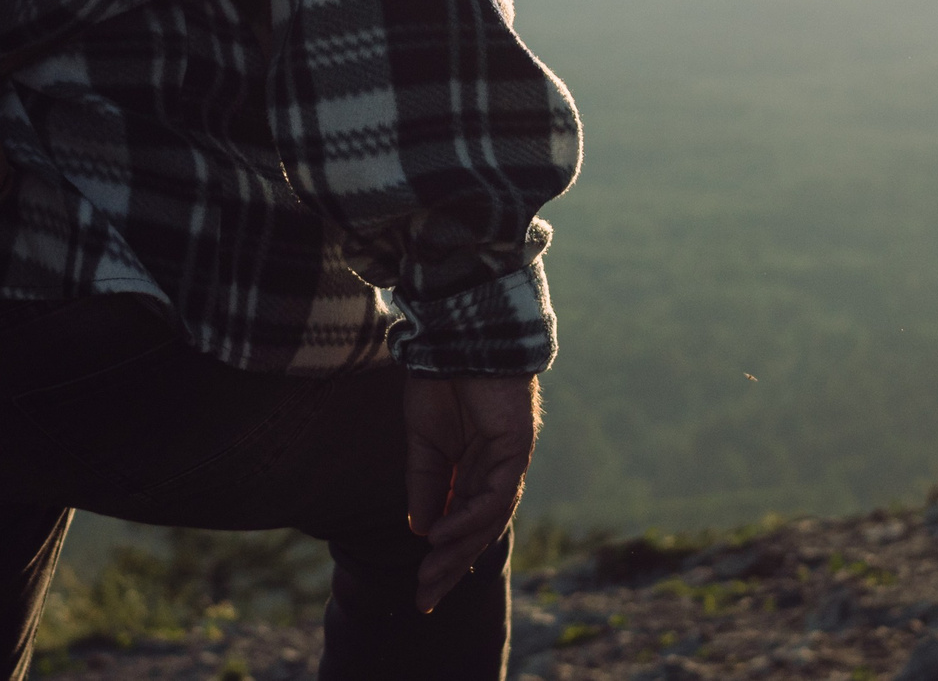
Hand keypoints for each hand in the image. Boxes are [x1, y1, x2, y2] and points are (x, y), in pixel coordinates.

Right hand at [404, 373, 540, 611]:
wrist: (458, 338)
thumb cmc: (439, 383)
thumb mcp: (423, 445)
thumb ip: (426, 485)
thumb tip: (421, 531)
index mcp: (471, 470)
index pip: (460, 525)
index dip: (442, 559)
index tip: (421, 592)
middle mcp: (493, 472)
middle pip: (476, 532)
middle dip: (450, 568)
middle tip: (425, 601)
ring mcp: (508, 462)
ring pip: (487, 520)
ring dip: (457, 550)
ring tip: (430, 574)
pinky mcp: (517, 449)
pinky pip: (495, 495)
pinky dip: (469, 518)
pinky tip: (442, 536)